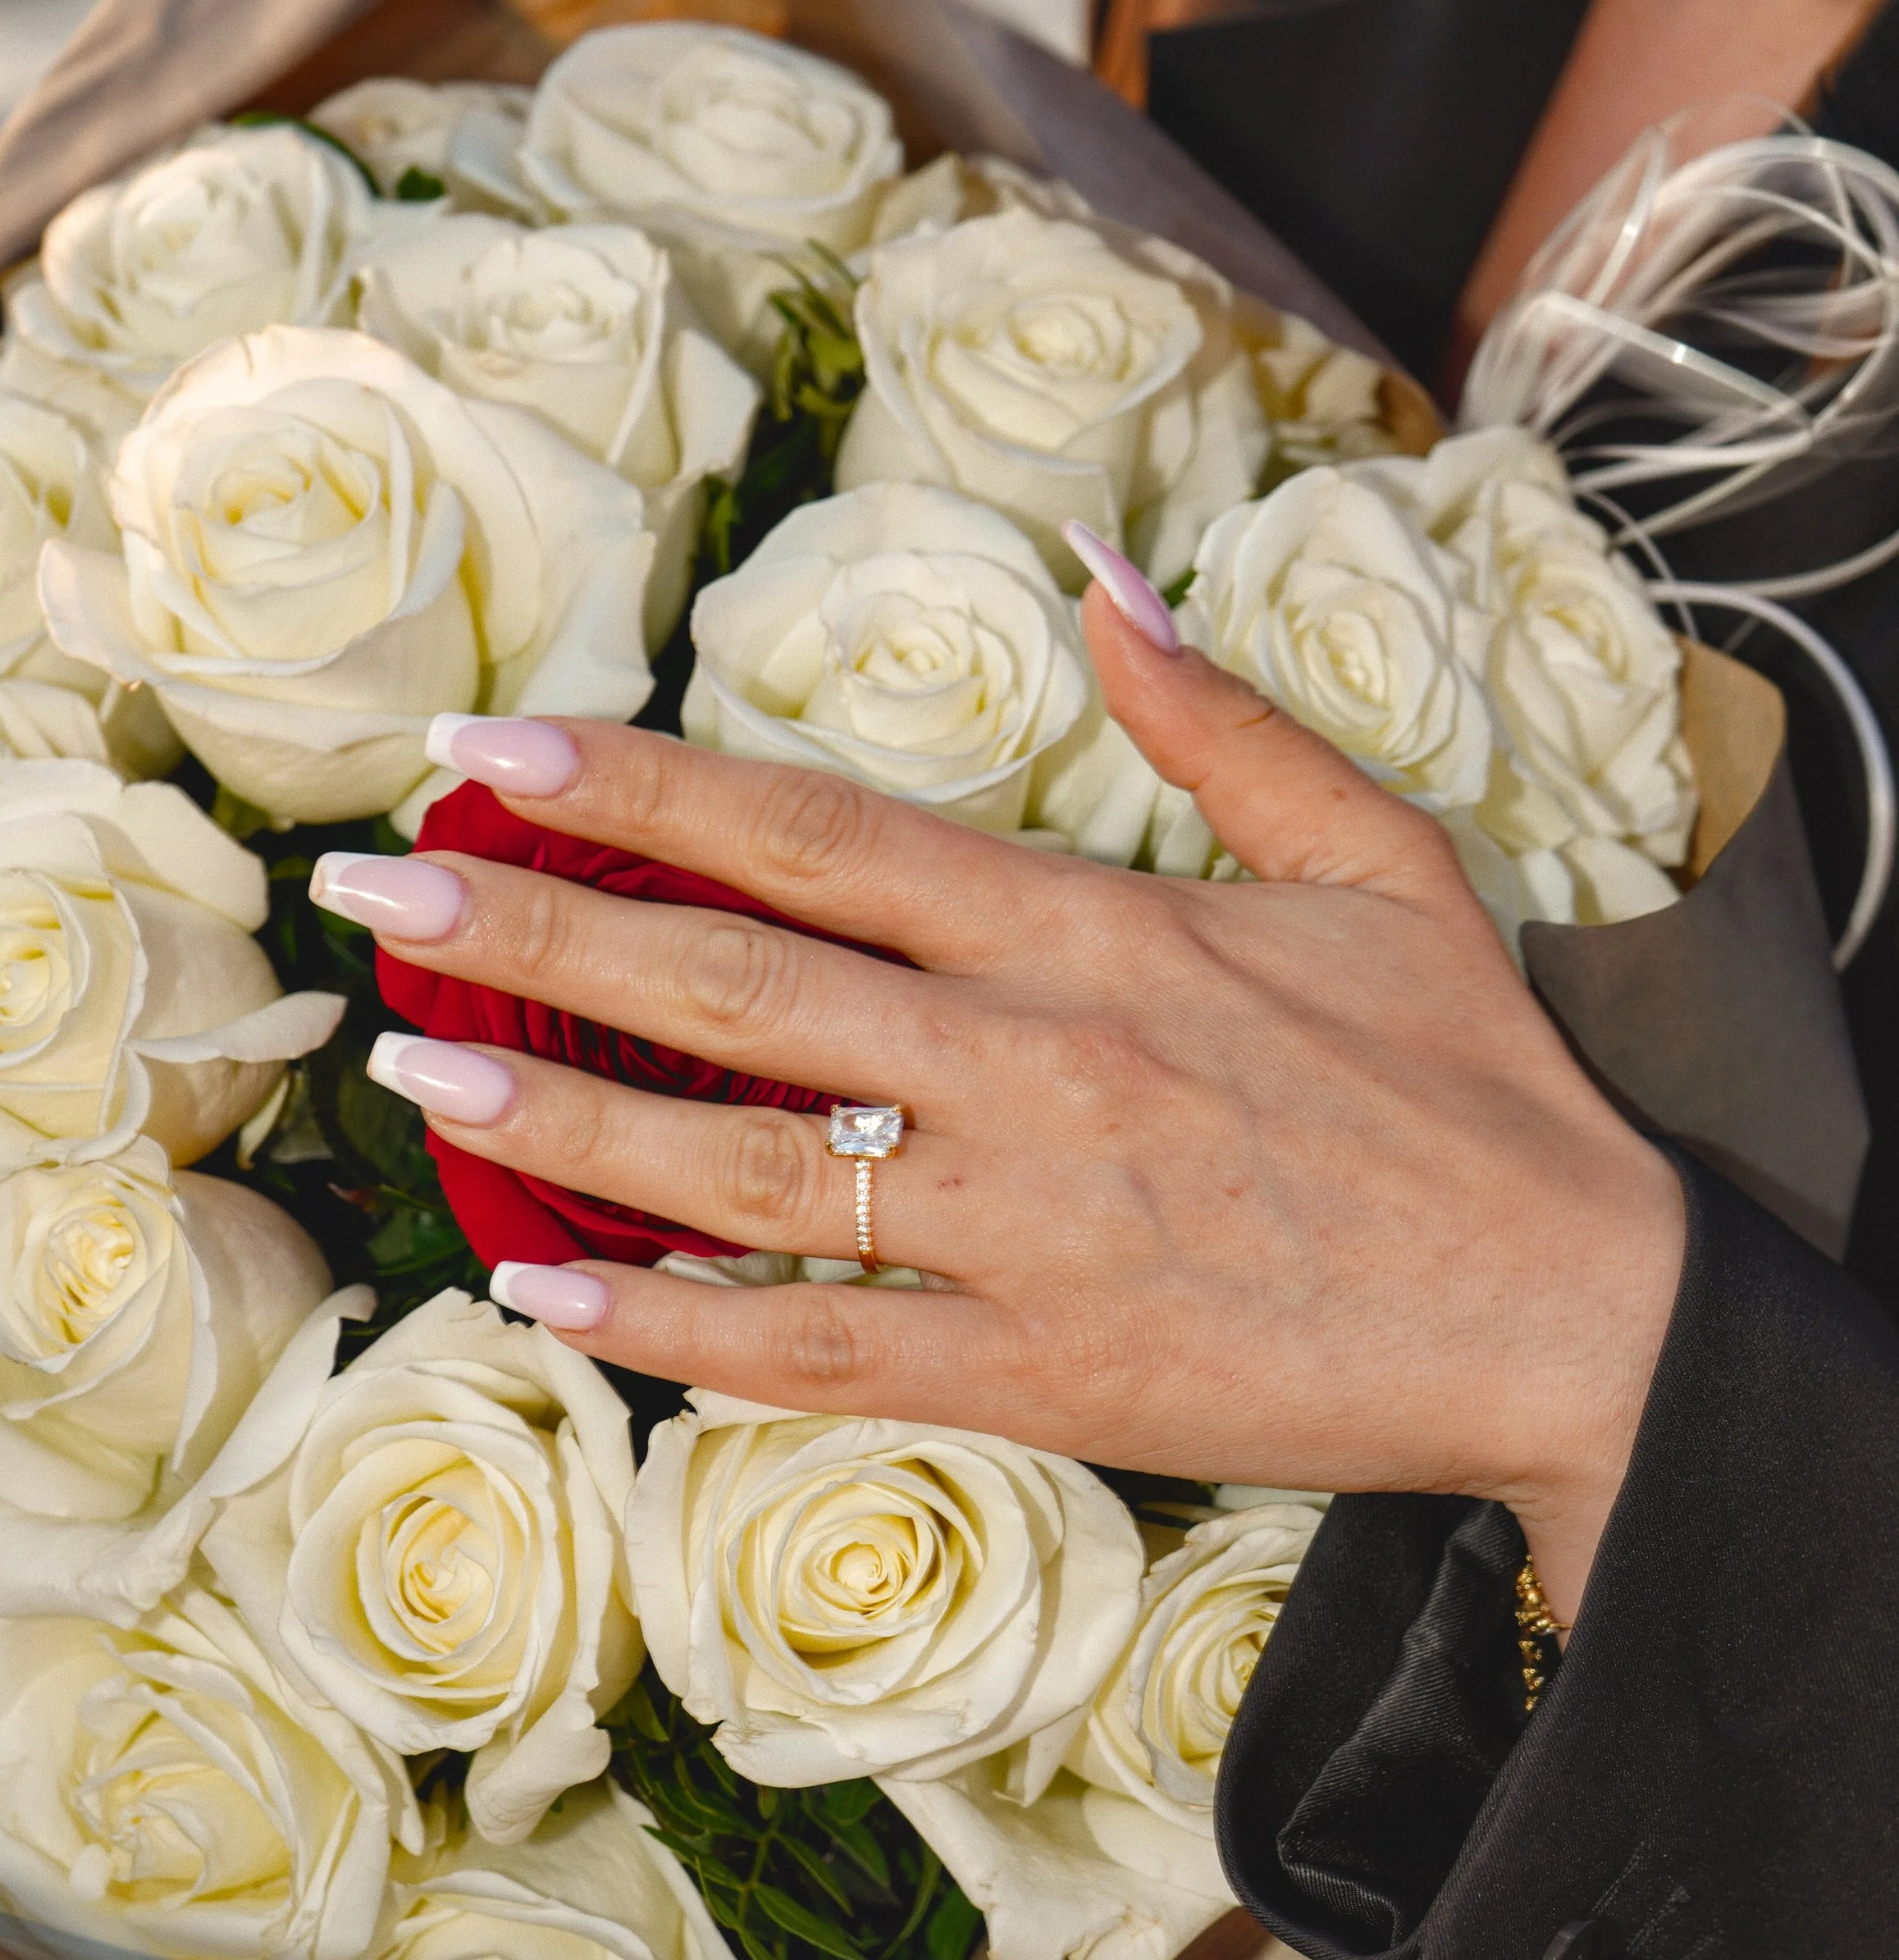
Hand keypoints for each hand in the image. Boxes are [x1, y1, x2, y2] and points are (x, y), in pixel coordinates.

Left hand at [313, 583, 1685, 1624]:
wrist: (1577, 1314)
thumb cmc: (1473, 1091)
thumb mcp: (1383, 863)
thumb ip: (1223, 726)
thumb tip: (1105, 585)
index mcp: (1092, 930)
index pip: (815, 834)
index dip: (637, 788)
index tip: (490, 753)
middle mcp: (1030, 1065)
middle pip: (736, 981)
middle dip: (540, 930)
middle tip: (382, 897)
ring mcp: (1026, 1227)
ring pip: (744, 1164)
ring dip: (563, 1120)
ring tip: (415, 1081)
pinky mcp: (1040, 1374)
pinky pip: (818, 1349)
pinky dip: (676, 1331)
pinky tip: (550, 1296)